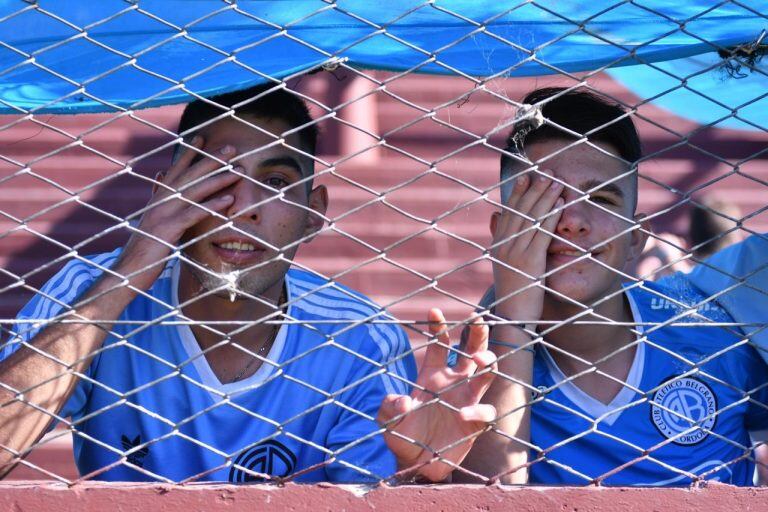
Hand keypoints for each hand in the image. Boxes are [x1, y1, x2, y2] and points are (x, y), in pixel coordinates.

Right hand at [121, 136, 241, 285]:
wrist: (126, 273)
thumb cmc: (143, 250)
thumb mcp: (150, 220)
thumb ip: (158, 199)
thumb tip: (160, 176)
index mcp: (157, 199)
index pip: (174, 171)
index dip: (188, 154)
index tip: (202, 137)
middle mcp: (160, 202)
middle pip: (189, 175)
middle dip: (210, 159)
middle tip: (230, 147)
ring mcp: (163, 214)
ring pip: (195, 191)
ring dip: (218, 178)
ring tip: (237, 169)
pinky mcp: (168, 230)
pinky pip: (194, 214)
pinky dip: (212, 205)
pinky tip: (229, 200)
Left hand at [378, 308, 496, 481]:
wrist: (415, 463)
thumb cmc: (402, 435)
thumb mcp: (388, 420)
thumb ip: (390, 408)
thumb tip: (403, 401)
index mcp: (432, 374)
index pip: (439, 345)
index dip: (438, 327)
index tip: (434, 311)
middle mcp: (453, 382)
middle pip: (471, 351)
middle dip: (477, 334)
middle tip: (478, 319)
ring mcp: (467, 400)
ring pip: (487, 374)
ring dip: (488, 363)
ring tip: (481, 361)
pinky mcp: (476, 422)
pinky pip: (485, 411)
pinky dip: (477, 410)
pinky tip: (462, 414)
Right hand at [491, 169, 563, 321]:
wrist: (513, 319)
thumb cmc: (513, 294)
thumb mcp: (504, 266)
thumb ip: (503, 242)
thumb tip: (497, 218)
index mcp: (498, 247)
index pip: (508, 213)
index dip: (518, 194)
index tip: (526, 176)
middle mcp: (505, 247)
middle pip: (520, 211)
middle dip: (534, 189)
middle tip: (546, 172)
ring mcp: (517, 254)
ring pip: (532, 218)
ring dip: (545, 197)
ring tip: (556, 181)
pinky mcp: (531, 262)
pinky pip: (542, 233)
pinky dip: (551, 216)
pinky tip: (560, 204)